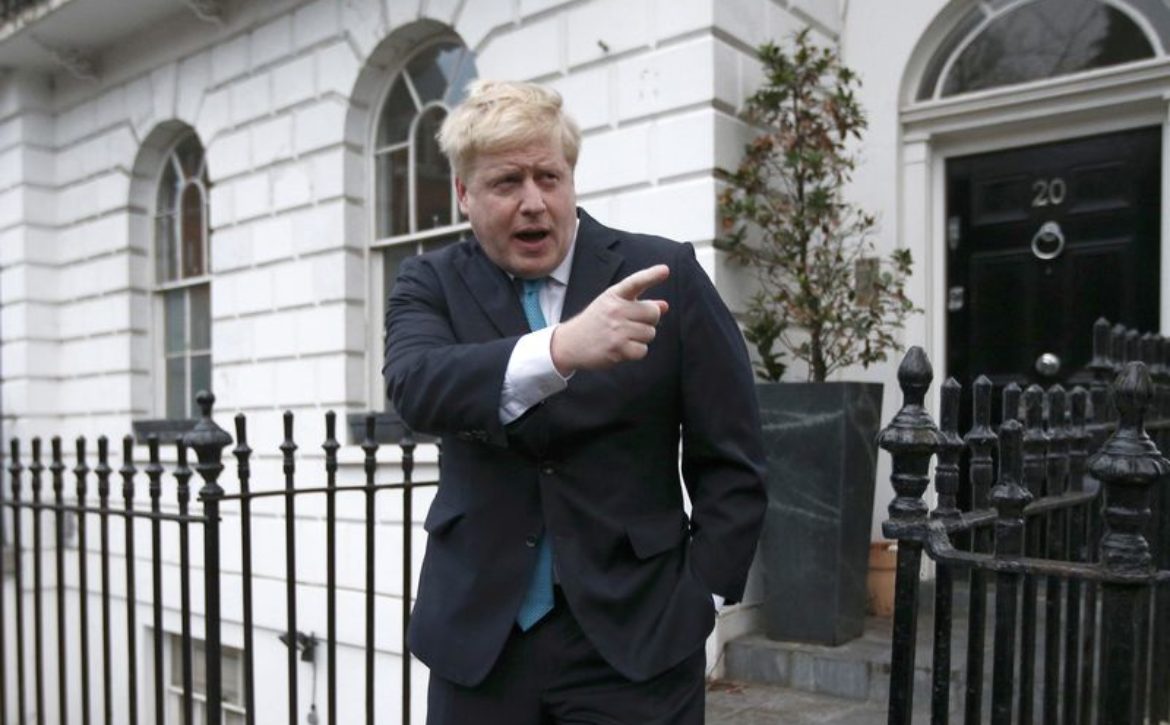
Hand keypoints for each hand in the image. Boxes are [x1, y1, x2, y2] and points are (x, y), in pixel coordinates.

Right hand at [551, 265, 669, 373]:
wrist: (570, 343)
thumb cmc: (597, 322)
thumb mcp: (613, 306)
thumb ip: (639, 304)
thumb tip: (664, 306)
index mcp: (614, 295)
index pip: (635, 282)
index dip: (651, 275)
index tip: (665, 270)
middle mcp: (615, 310)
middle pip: (653, 313)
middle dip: (649, 320)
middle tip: (634, 324)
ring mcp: (616, 329)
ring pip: (650, 333)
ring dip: (642, 338)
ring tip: (624, 337)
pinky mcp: (617, 348)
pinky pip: (643, 350)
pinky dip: (636, 352)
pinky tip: (622, 348)